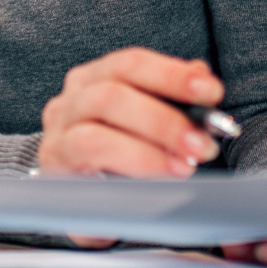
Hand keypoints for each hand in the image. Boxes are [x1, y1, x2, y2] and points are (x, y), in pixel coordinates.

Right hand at [38, 47, 224, 178]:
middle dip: (164, 118)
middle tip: (202, 143)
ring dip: (147, 150)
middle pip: (111, 94)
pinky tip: (155, 182)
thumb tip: (200, 75)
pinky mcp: (55, 170)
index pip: (131, 64)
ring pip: (96, 133)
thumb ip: (172, 100)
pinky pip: (89, 163)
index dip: (172, 74)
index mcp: (94, 80)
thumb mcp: (149, 125)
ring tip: (184, 166)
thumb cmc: (122, 156)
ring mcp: (57, 135)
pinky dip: (127, 168)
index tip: (211, 91)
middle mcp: (70, 101)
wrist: (87, 203)